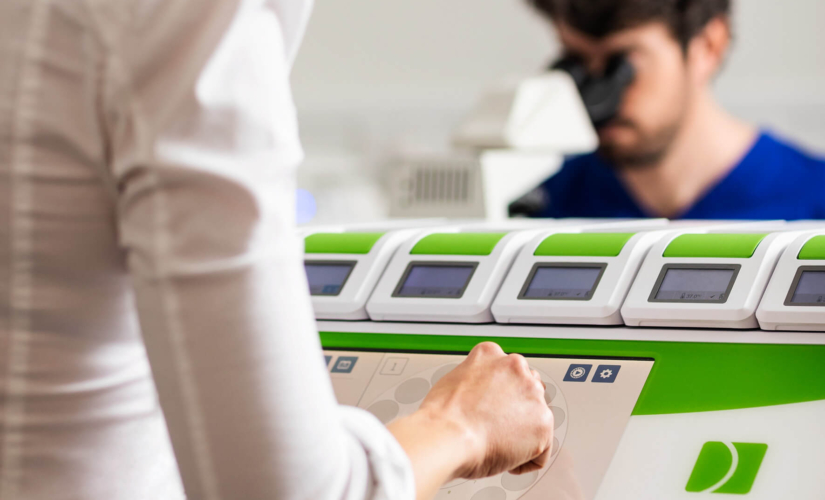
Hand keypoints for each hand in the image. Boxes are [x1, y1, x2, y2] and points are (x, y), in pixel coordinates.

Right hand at [388, 342, 553, 499]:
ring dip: (522, 433)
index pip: (507, 370)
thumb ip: (475, 381)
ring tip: (497, 444)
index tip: (493, 406)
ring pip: (537, 419)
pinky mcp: (543, 423)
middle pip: (528, 390)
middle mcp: (516, 368)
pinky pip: (542, 450)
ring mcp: (532, 395)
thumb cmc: (443, 417)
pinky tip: (506, 459)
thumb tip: (479, 394)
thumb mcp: (453, 380)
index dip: (499, 393)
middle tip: (496, 428)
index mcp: (491, 354)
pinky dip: (526, 460)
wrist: (447, 436)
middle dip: (516, 409)